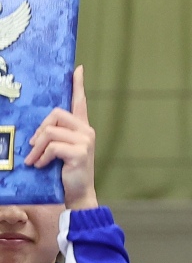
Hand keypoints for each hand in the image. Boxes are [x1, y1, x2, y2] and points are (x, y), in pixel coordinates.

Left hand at [25, 66, 98, 212]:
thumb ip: (54, 137)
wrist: (78, 193)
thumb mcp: (59, 151)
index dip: (78, 85)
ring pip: (50, 132)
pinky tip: (41, 165)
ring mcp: (85, 141)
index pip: (80, 102)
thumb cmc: (67, 171)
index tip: (77, 69)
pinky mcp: (80, 152)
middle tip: (33, 145)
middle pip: (56, 114)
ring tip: (34, 160)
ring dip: (36, 147)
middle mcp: (86, 130)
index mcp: (82, 127)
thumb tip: (35, 135)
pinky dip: (41, 156)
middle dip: (39, 130)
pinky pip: (52, 146)